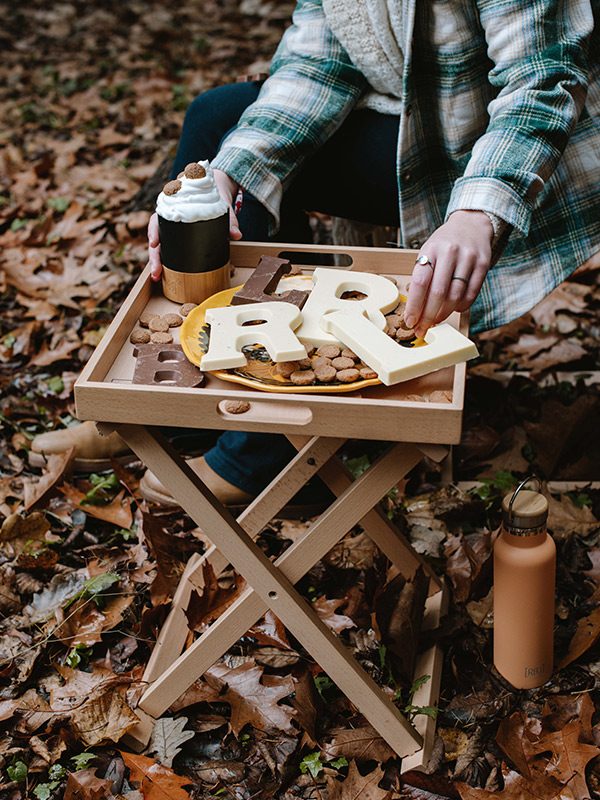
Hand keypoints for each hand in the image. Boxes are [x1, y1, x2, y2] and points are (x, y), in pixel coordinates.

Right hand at [146, 168, 242, 281]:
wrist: (217, 189)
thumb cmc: (215, 195)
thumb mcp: (222, 205)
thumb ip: (230, 220)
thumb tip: (236, 235)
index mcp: (173, 204)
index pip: (158, 218)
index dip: (154, 231)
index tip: (155, 244)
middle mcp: (169, 217)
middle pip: (156, 235)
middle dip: (154, 255)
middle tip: (156, 271)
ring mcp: (172, 228)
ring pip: (159, 244)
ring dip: (156, 261)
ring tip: (157, 276)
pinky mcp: (177, 236)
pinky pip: (167, 248)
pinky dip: (165, 261)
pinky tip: (163, 275)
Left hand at [404, 210, 493, 336]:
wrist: (472, 224)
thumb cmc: (444, 244)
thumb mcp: (428, 253)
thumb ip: (422, 277)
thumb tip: (415, 310)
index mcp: (431, 250)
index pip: (420, 283)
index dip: (414, 306)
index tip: (410, 321)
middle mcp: (450, 253)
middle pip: (438, 293)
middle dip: (428, 316)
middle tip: (422, 329)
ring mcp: (468, 258)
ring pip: (455, 296)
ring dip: (444, 314)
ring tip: (437, 320)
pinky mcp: (483, 264)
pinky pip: (472, 293)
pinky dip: (461, 306)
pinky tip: (454, 309)